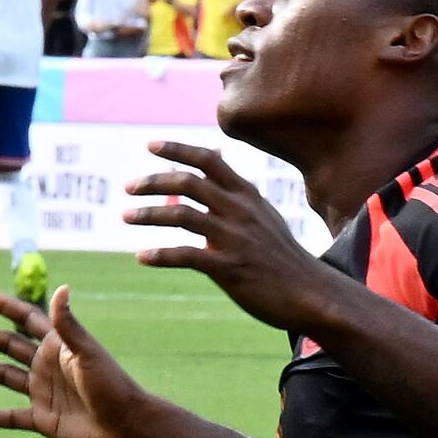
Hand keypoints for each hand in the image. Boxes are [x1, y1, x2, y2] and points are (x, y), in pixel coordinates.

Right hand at [0, 288, 149, 437]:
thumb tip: (61, 288)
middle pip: (9, 346)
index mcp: (58, 346)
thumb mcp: (87, 353)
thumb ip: (68, 325)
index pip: (28, 320)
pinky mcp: (43, 419)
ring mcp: (44, 393)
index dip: (7, 307)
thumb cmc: (113, 385)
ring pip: (5, 377)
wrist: (129, 426)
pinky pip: (11, 417)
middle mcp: (47, 366)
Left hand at [126, 136, 338, 327]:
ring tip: (126, 216)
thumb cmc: (280, 254)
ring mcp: (235, 238)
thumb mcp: (261, 213)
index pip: (209, 160)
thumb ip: (234, 191)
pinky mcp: (230, 268)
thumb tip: (212, 160)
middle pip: (188, 182)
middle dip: (154, 181)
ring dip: (148, 214)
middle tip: (128, 187)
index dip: (178, 150)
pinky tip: (142, 256)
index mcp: (246, 195)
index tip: (150, 145)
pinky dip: (160, 254)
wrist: (311, 292)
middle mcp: (240, 210)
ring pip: (182, 215)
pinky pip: (186, 255)